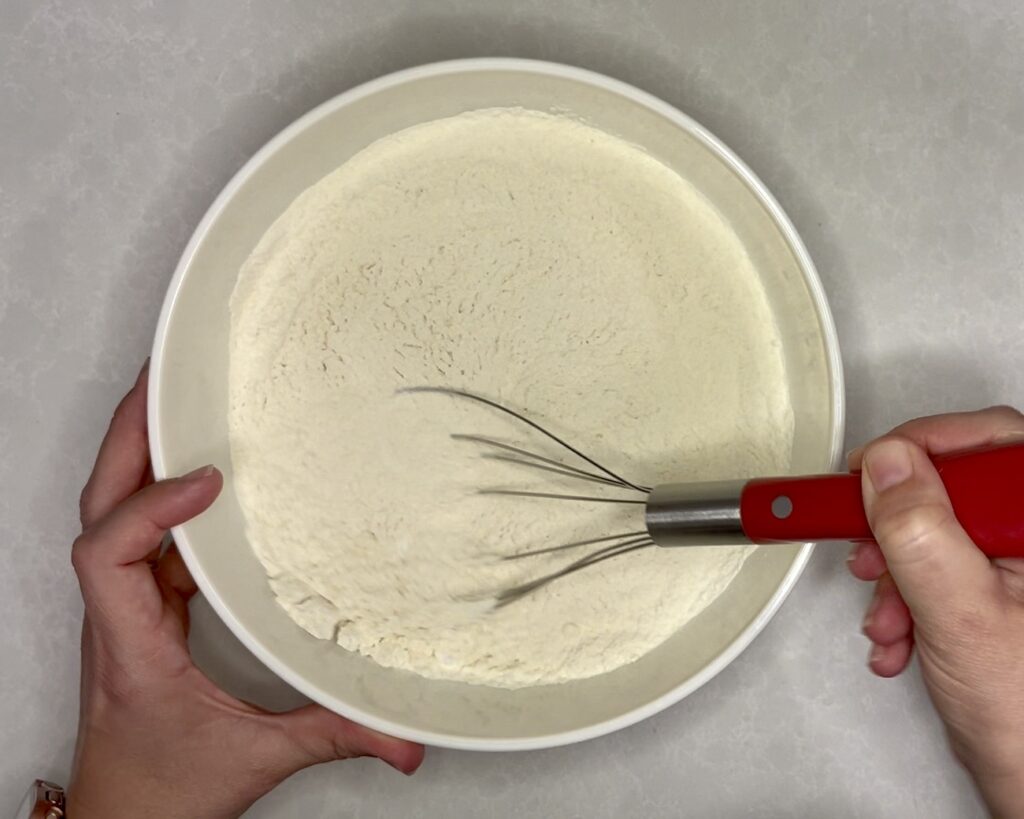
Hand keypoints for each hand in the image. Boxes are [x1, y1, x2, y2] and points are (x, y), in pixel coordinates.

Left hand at [68, 361, 423, 818]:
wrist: (123, 818)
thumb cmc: (162, 792)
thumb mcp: (254, 761)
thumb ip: (333, 736)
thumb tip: (404, 737)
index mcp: (130, 645)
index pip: (108, 555)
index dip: (151, 507)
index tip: (208, 479)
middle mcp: (117, 615)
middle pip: (100, 506)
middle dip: (128, 437)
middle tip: (166, 381)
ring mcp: (128, 605)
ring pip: (112, 510)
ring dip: (138, 452)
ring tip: (175, 401)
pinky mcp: (146, 605)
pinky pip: (142, 530)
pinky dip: (163, 488)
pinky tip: (197, 470)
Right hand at [847, 407, 1023, 817]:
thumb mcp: (960, 614)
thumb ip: (920, 533)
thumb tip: (887, 465)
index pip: (988, 440)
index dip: (918, 447)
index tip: (865, 474)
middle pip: (953, 485)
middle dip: (896, 527)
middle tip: (868, 549)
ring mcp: (1016, 563)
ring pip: (938, 528)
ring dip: (895, 572)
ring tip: (888, 614)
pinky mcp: (994, 589)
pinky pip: (937, 565)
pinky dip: (904, 596)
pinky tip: (901, 633)